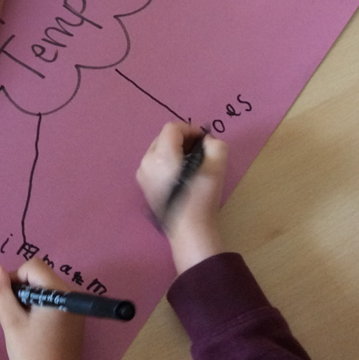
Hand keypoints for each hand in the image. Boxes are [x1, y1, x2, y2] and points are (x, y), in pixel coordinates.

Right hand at [0, 260, 84, 359]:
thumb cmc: (32, 355)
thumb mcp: (12, 324)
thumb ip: (2, 294)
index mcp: (60, 292)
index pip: (33, 267)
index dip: (14, 279)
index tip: (6, 301)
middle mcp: (71, 294)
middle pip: (40, 276)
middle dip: (22, 291)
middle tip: (14, 316)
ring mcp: (74, 306)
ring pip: (44, 288)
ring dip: (29, 300)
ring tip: (23, 325)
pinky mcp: (74, 318)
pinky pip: (52, 300)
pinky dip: (39, 308)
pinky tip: (33, 329)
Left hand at [137, 122, 227, 273]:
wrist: (188, 231)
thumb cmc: (202, 199)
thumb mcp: (216, 168)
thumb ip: (215, 145)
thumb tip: (207, 140)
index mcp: (161, 155)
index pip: (173, 128)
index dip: (190, 129)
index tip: (203, 140)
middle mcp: (146, 162)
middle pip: (164, 137)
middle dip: (182, 139)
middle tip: (199, 149)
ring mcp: (142, 174)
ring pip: (158, 150)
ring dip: (175, 150)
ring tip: (191, 162)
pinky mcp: (143, 185)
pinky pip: (155, 163)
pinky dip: (168, 162)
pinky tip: (181, 174)